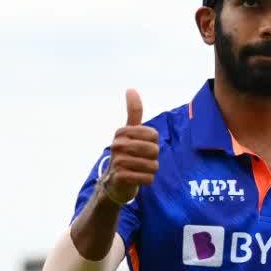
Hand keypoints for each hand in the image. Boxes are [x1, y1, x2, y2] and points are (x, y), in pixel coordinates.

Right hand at [99, 89, 158, 203]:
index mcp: (122, 132)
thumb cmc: (127, 153)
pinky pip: (147, 178)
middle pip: (154, 150)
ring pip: (153, 165)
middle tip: (142, 160)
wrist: (115, 181)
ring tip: (139, 169)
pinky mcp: (120, 177)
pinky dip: (147, 180)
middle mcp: (117, 144)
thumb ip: (133, 112)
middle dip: (153, 158)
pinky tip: (138, 178)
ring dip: (150, 170)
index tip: (142, 146)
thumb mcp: (130, 132)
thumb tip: (131, 88)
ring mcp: (117, 161)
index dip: (153, 143)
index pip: (153, 135)